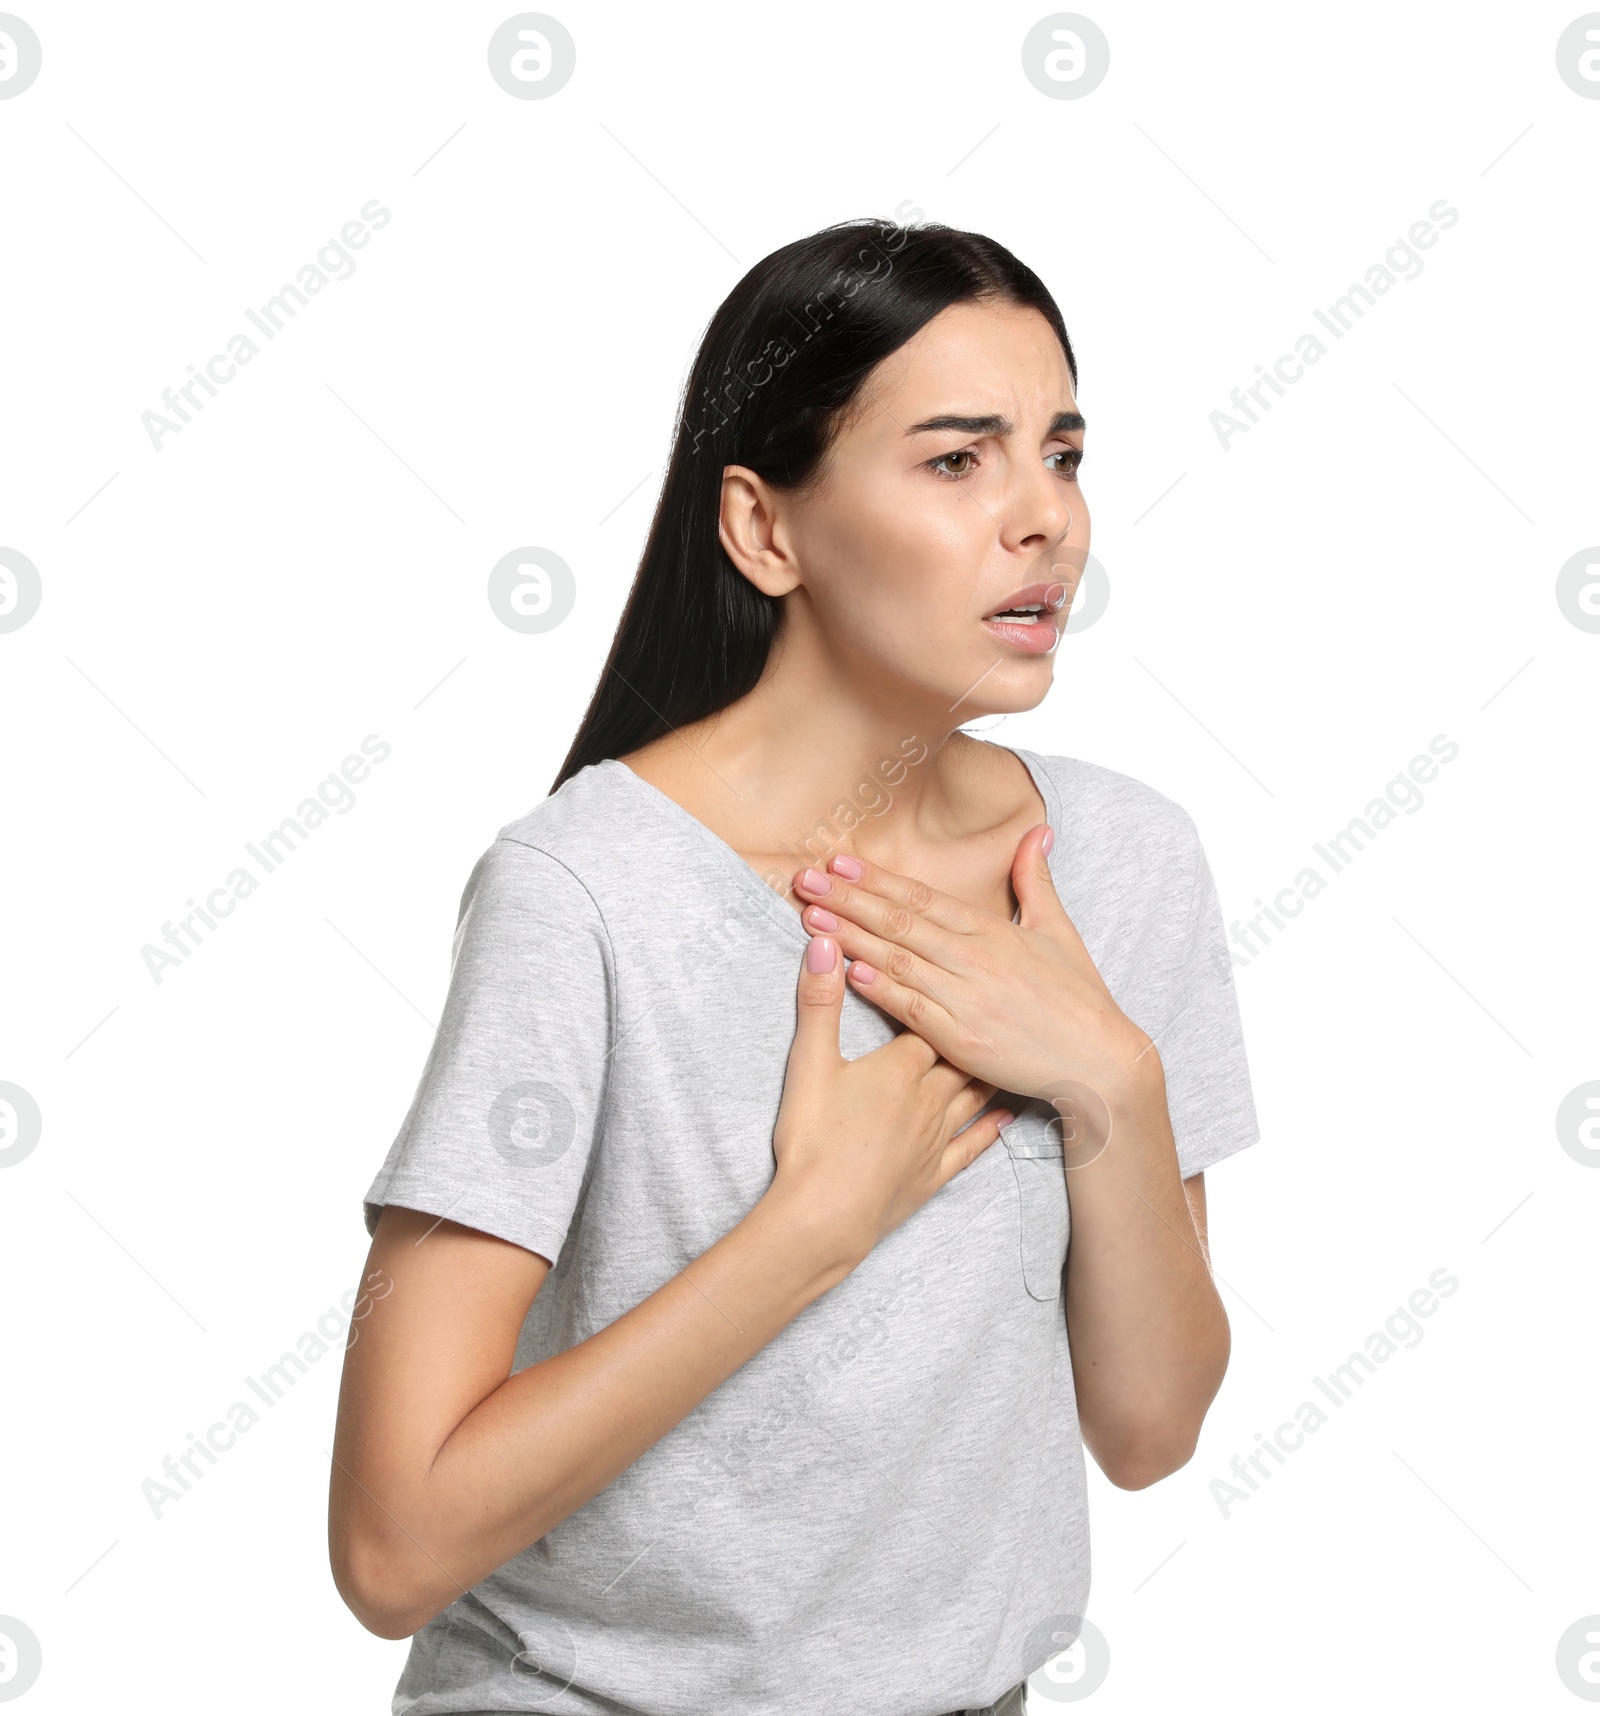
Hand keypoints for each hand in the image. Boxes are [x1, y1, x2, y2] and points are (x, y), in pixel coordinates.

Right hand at [769, 932, 1012, 1271]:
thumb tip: (825, 942)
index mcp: (901, 1066)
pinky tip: (1006, 1117)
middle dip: (972, 1024)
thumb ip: (819, 1002)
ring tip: (1013, 1047)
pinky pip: (974, 1146)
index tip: (951, 966)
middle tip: (996, 1001)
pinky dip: (991, 1128)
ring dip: (992, 1069)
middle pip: (961, 1049)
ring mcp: (937, 1138)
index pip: (929, 1013)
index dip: (936, 989)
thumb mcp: (809, 1064)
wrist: (823, 1218)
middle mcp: (930, 1098)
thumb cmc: (813, 1141)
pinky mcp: (934, 1175)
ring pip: (975, 1093)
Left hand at [791, 828, 1156, 1113]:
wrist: (1100, 1062)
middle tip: (805, 880)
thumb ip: (1035, 882)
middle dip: (848, 899)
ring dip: (851, 937)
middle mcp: (975, 959)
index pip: (922, 897)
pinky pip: (911, 1009)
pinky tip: (846, 971)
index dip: (877, 879)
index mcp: (992, 931)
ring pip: (898, 961)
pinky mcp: (962, 1040)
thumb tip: (1036, 832)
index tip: (839, 862)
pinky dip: (879, 989)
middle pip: (900, 922)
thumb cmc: (1079, 998)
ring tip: (811, 918)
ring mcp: (967, 999)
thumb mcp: (1059, 931)